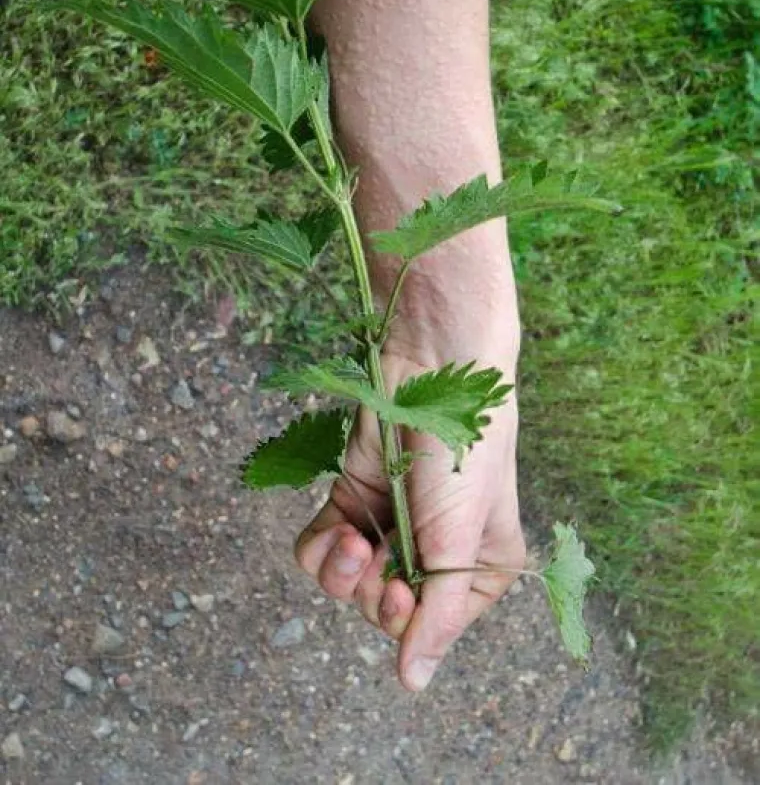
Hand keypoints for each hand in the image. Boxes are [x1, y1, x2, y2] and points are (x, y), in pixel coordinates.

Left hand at [294, 315, 524, 691]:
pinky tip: (337, 528)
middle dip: (372, 594)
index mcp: (477, 569)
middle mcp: (432, 554)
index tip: (398, 588)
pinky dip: (321, 549)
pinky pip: (321, 551)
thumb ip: (438, 614)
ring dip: (343, 573)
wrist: (433, 367)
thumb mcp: (461, 537)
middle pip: (383, 612)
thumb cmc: (464, 452)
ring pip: (347, 587)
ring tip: (355, 542)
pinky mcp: (352, 500)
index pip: (431, 629)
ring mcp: (389, 526)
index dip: (407, 618)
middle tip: (378, 559)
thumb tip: (414, 682)